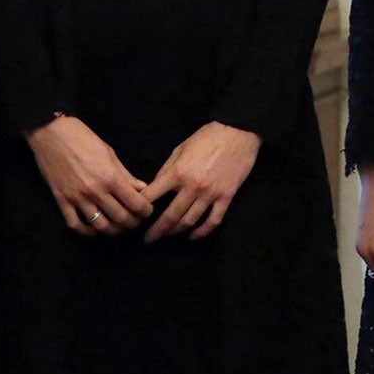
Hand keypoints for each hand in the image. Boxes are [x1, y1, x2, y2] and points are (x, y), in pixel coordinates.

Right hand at [24, 115, 153, 235]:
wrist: (51, 133)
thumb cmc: (84, 139)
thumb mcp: (110, 154)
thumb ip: (126, 175)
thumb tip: (143, 189)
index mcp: (111, 177)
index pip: (136, 204)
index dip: (146, 211)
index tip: (147, 211)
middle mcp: (95, 191)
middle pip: (120, 218)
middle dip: (132, 223)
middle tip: (135, 220)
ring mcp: (77, 198)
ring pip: (99, 225)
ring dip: (112, 230)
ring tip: (118, 227)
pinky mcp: (61, 200)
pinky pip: (75, 224)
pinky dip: (87, 231)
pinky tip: (95, 229)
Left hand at [141, 121, 260, 241]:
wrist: (238, 132)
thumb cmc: (207, 138)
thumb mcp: (180, 149)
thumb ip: (167, 170)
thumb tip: (156, 189)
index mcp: (177, 173)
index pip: (152, 197)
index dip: (140, 210)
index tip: (135, 218)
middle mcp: (192, 186)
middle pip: (170, 217)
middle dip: (156, 232)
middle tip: (148, 241)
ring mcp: (210, 194)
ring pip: (189, 221)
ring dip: (176, 233)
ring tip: (167, 237)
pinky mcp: (227, 196)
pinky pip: (213, 220)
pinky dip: (202, 232)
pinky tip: (193, 236)